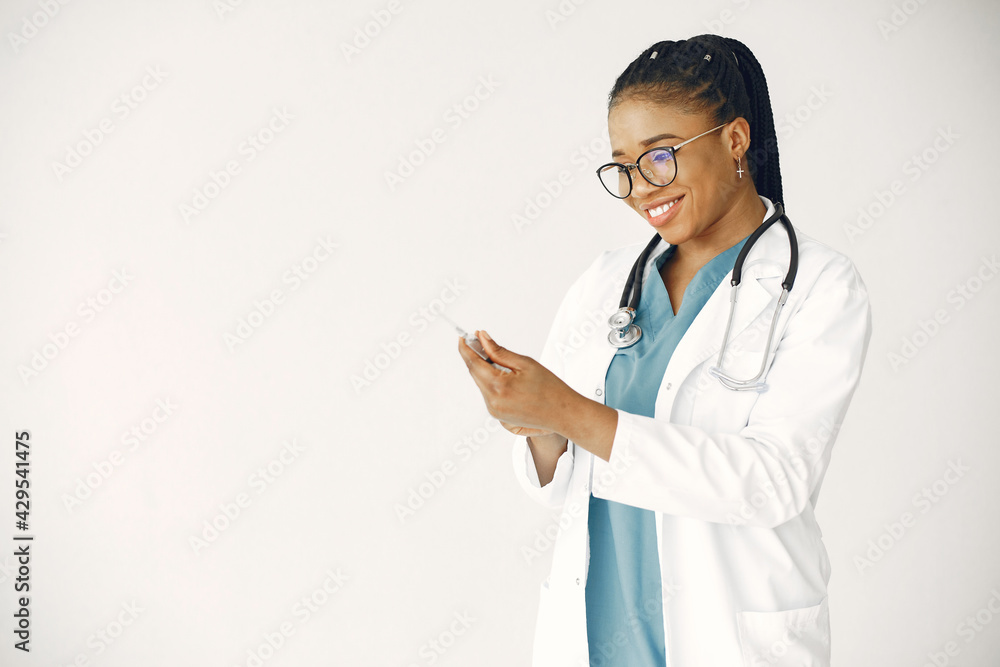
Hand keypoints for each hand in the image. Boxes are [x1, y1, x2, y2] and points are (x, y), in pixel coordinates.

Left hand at [456, 329, 575, 435]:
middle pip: (475, 374)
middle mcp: (492, 402)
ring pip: (482, 384)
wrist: (564, 414)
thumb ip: (499, 351)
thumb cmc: (550, 388)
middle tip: (480, 342)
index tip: (463, 337)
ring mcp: (495, 412)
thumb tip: (482, 339)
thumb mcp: (525, 363)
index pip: (473, 363)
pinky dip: (493, 384)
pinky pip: (489, 395)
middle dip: (476, 357)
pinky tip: (508, 380)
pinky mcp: (499, 417)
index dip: (466, 348)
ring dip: (486, 371)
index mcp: (498, 387)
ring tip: (504, 364)